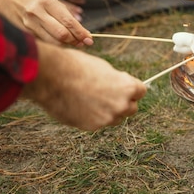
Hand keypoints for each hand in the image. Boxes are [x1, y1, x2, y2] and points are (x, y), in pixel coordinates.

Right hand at [0, 0, 92, 45]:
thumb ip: (65, 13)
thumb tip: (82, 30)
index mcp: (46, 1)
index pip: (68, 21)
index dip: (81, 32)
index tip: (90, 39)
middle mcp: (37, 12)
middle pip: (61, 33)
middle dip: (75, 40)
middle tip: (83, 42)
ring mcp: (29, 23)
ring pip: (53, 41)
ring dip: (66, 44)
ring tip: (74, 43)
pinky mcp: (25, 32)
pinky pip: (44, 41)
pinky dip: (55, 44)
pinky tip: (62, 42)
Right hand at [23, 41, 146, 130]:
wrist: (52, 77)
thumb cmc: (77, 66)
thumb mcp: (104, 68)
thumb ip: (117, 81)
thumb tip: (120, 87)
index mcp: (127, 88)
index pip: (141, 92)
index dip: (132, 89)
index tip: (125, 87)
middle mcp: (121, 105)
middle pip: (131, 108)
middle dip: (123, 102)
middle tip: (108, 95)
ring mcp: (106, 118)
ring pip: (115, 118)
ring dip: (109, 111)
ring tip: (91, 99)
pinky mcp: (91, 127)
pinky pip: (98, 123)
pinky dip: (93, 116)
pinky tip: (80, 105)